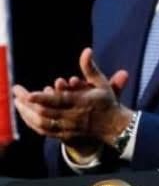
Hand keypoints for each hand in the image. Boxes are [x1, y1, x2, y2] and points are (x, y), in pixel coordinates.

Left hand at [13, 47, 131, 146]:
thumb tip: (87, 50)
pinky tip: (25, 114)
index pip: (59, 101)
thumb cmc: (106, 102)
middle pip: (45, 112)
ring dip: (27, 113)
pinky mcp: (64, 135)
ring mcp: (68, 127)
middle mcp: (73, 116)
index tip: (29, 94)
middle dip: (28, 103)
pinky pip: (43, 130)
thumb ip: (90, 67)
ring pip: (41, 123)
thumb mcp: (101, 83)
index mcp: (82, 103)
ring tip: (18, 102)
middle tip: (17, 92)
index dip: (43, 98)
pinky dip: (32, 122)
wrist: (113, 127)